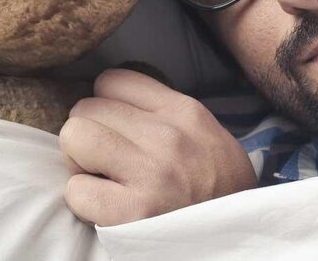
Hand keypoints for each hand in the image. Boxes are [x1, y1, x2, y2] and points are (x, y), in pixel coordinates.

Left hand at [59, 68, 257, 225]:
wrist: (242, 237)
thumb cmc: (219, 186)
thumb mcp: (206, 133)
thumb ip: (165, 113)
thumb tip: (113, 102)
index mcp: (184, 112)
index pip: (112, 80)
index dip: (105, 105)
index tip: (115, 128)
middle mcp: (167, 136)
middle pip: (86, 108)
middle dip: (89, 134)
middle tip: (106, 160)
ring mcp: (150, 173)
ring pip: (74, 137)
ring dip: (80, 162)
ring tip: (102, 178)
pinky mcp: (133, 212)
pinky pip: (76, 190)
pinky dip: (84, 201)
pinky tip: (107, 206)